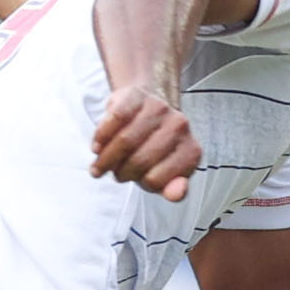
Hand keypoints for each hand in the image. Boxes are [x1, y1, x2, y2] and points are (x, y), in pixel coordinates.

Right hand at [88, 85, 198, 200]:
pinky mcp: (139, 96)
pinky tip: (98, 146)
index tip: (136, 179)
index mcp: (191, 152)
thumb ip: (171, 188)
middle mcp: (180, 127)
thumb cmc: (154, 147)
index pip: (156, 179)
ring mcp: (160, 109)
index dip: (140, 183)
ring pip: (125, 141)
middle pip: (139, 161)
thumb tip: (176, 194)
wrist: (148, 107)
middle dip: (120, 172)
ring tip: (100, 164)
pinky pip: (115, 119)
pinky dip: (101, 136)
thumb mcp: (164, 173)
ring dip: (105, 158)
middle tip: (113, 173)